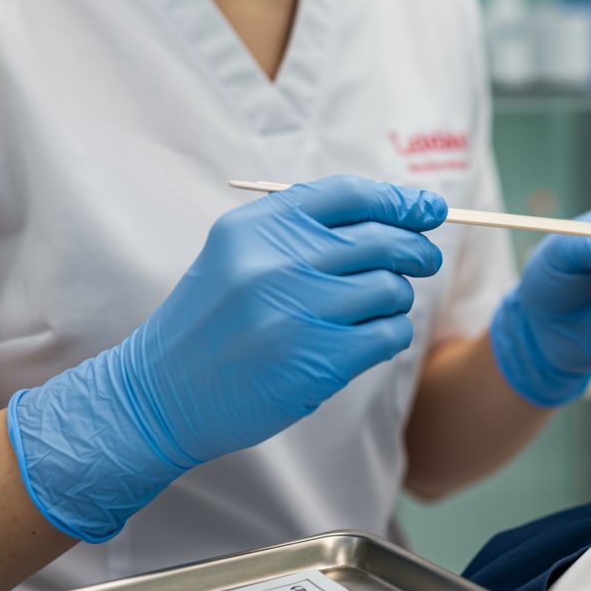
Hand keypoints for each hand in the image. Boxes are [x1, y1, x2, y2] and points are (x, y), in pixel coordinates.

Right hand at [8, 176, 446, 540]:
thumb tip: (393, 216)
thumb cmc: (212, 322)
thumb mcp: (237, 255)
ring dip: (395, 299)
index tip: (429, 210)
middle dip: (415, 249)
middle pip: (382, 240)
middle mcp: (279, 261)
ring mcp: (301, 311)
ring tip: (372, 309)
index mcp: (258, 226)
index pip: (349, 196)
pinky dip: (389, 335)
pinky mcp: (321, 359)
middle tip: (425, 260)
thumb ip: (302, 231)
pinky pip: (389, 334)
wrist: (162, 395)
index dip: (398, 201)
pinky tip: (368, 339)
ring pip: (392, 289)